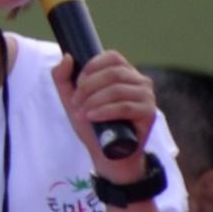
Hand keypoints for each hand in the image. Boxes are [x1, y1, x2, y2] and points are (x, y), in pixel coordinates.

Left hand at [53, 49, 158, 167]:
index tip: (77, 85)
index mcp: (125, 73)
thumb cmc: (93, 125)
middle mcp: (139, 81)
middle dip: (88, 87)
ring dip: (94, 101)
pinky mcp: (149, 114)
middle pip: (113, 73)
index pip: (112, 57)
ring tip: (81, 114)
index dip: (91, 68)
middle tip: (75, 103)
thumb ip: (63, 78)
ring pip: (118, 89)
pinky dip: (105, 111)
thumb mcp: (72, 100)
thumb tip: (67, 57)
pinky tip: (92, 117)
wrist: (107, 155)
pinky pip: (125, 107)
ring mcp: (147, 97)